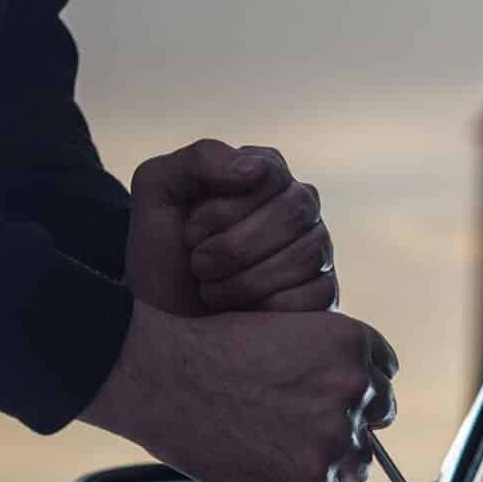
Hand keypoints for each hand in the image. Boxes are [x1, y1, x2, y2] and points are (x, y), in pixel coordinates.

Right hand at [80, 301, 397, 481]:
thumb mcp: (283, 334)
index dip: (354, 394)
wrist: (164, 378)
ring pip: (357, 467)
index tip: (330, 404)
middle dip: (344, 431)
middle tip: (300, 435)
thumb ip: (323, 365)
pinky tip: (269, 479)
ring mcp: (336, 437)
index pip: (382, 378)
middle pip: (374, 425)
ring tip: (278, 457)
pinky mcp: (312, 479)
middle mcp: (355, 389)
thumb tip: (344, 406)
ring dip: (326, 468)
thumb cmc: (207, 352)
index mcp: (351, 345)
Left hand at [125, 140, 335, 315]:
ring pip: (306, 255)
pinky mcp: (324, 293)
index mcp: (266, 174)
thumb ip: (201, 159)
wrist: (164, 322)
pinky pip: (316, 295)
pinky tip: (242, 313)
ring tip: (212, 290)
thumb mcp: (159, 191)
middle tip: (198, 266)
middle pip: (292, 213)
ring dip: (245, 282)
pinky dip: (269, 308)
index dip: (222, 210)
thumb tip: (257, 169)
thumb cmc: (162, 254)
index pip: (268, 175)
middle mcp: (299, 207)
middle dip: (233, 248)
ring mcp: (317, 250)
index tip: (189, 234)